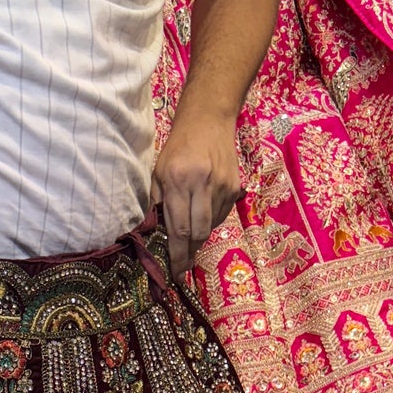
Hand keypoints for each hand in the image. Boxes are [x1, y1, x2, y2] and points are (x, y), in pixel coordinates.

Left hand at [153, 108, 242, 276]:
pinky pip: (221, 216)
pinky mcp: (235, 187)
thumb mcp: (159, 172)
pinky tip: (203, 215)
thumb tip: (157, 236)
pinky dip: (211, 223)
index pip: (179, 228)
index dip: (178, 255)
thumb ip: (158, 204)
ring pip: (211, 227)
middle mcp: (202, 184)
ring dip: (200, 239)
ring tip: (190, 240)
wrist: (209, 119)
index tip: (175, 273)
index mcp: (179, 181)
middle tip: (183, 267)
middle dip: (190, 254)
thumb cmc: (178, 147)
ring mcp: (222, 186)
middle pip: (199, 233)